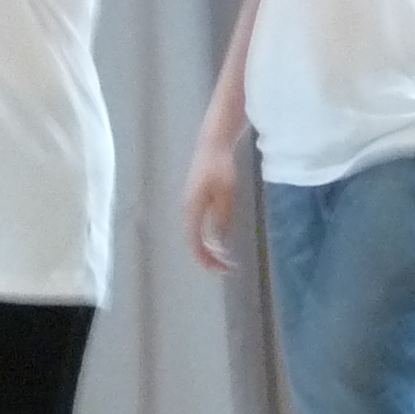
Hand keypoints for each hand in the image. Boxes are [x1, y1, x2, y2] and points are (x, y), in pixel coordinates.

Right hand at [183, 141, 242, 270]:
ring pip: (196, 234)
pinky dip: (208, 237)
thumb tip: (219, 242)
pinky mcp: (195, 200)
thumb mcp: (227, 194)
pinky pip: (199, 226)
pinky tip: (221, 241)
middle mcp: (187, 209)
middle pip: (194, 241)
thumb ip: (222, 218)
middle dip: (209, 257)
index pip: (195, 242)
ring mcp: (190, 205)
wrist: (213, 144)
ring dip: (209, 248)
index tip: (221, 270)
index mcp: (192, 209)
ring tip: (226, 259)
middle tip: (227, 268)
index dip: (207, 259)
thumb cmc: (221, 166)